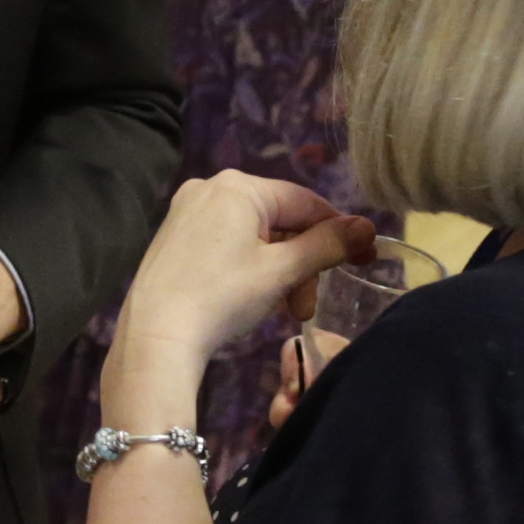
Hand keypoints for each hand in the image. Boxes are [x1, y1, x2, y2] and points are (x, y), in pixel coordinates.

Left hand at [104, 174, 373, 399]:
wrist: (155, 336)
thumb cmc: (223, 297)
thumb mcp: (283, 271)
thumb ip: (328, 245)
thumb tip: (368, 227)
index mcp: (238, 186)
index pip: (305, 202)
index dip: (339, 232)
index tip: (365, 260)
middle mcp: (210, 188)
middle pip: (279, 221)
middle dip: (302, 265)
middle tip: (305, 308)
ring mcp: (187, 212)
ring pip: (255, 236)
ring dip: (279, 272)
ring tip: (282, 311)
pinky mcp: (174, 239)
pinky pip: (228, 244)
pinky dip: (250, 269)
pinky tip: (253, 300)